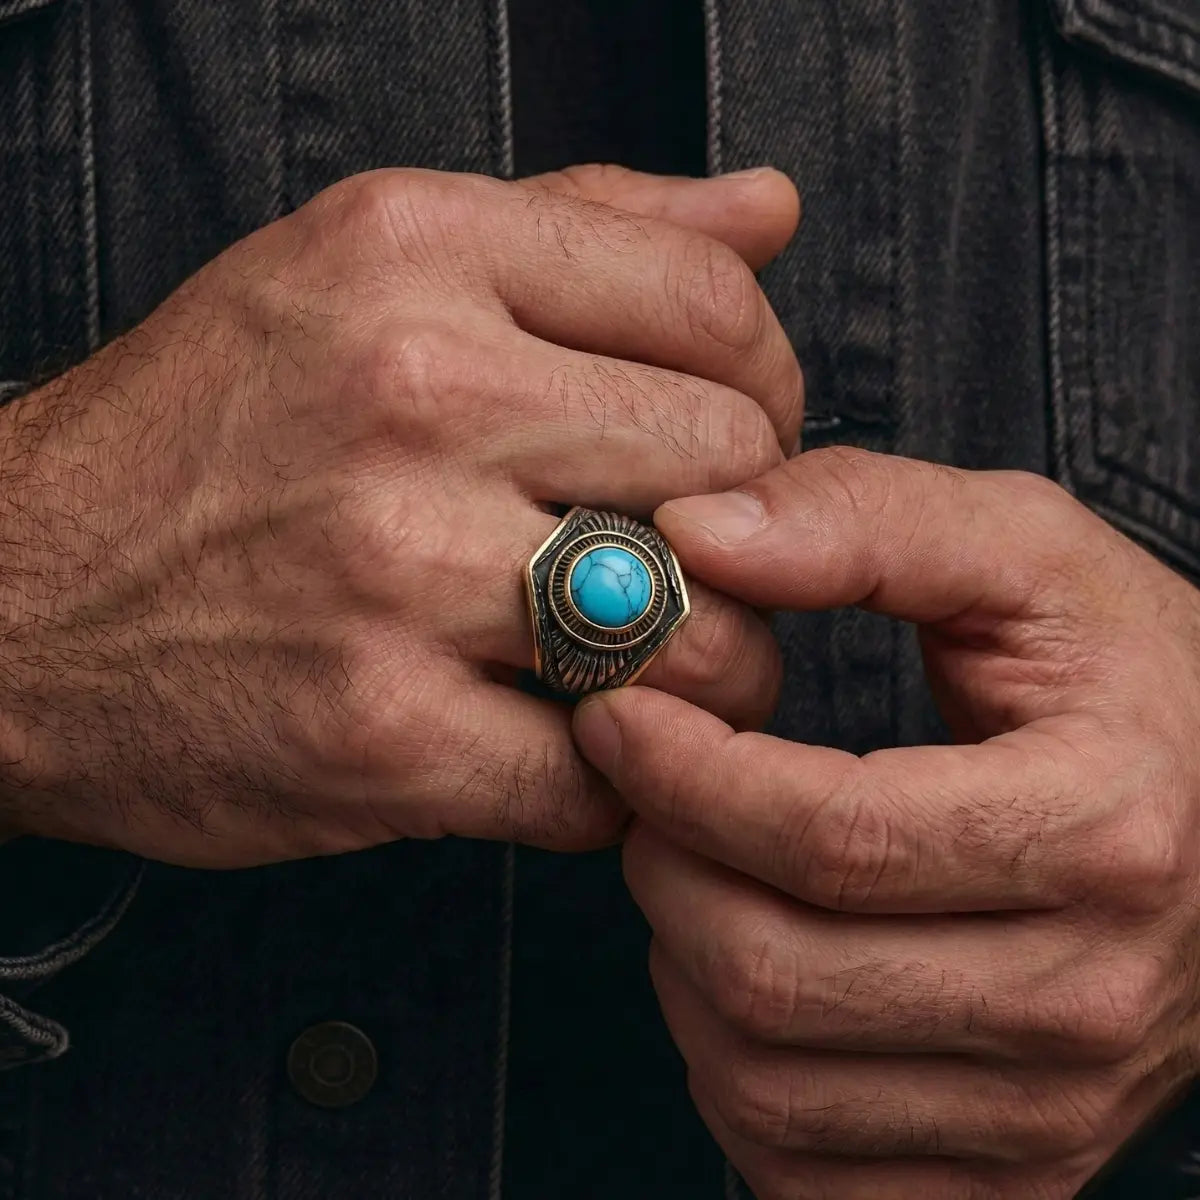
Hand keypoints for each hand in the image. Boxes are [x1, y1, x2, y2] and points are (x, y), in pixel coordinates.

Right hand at [0, 163, 802, 866]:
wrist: (13, 599)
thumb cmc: (206, 436)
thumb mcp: (369, 269)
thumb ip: (586, 225)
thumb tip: (765, 209)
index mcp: (419, 255)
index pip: (711, 300)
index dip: (765, 384)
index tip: (736, 437)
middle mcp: (413, 394)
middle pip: (731, 463)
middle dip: (753, 532)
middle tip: (702, 563)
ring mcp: (396, 571)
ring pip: (700, 635)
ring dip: (716, 671)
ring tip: (658, 667)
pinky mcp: (379, 736)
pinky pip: (599, 778)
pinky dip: (616, 780)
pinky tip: (571, 746)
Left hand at [574, 447, 1199, 1198]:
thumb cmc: (1123, 683)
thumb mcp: (1023, 553)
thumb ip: (860, 519)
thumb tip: (694, 536)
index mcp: (1103, 828)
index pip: (831, 834)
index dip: (685, 773)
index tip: (615, 716)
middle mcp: (1089, 999)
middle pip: (777, 972)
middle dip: (665, 866)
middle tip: (652, 790)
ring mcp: (1052, 1110)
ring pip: (764, 1080)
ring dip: (683, 961)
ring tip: (705, 866)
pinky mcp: (1011, 1172)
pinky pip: (800, 1165)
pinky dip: (731, 1069)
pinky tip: (752, 969)